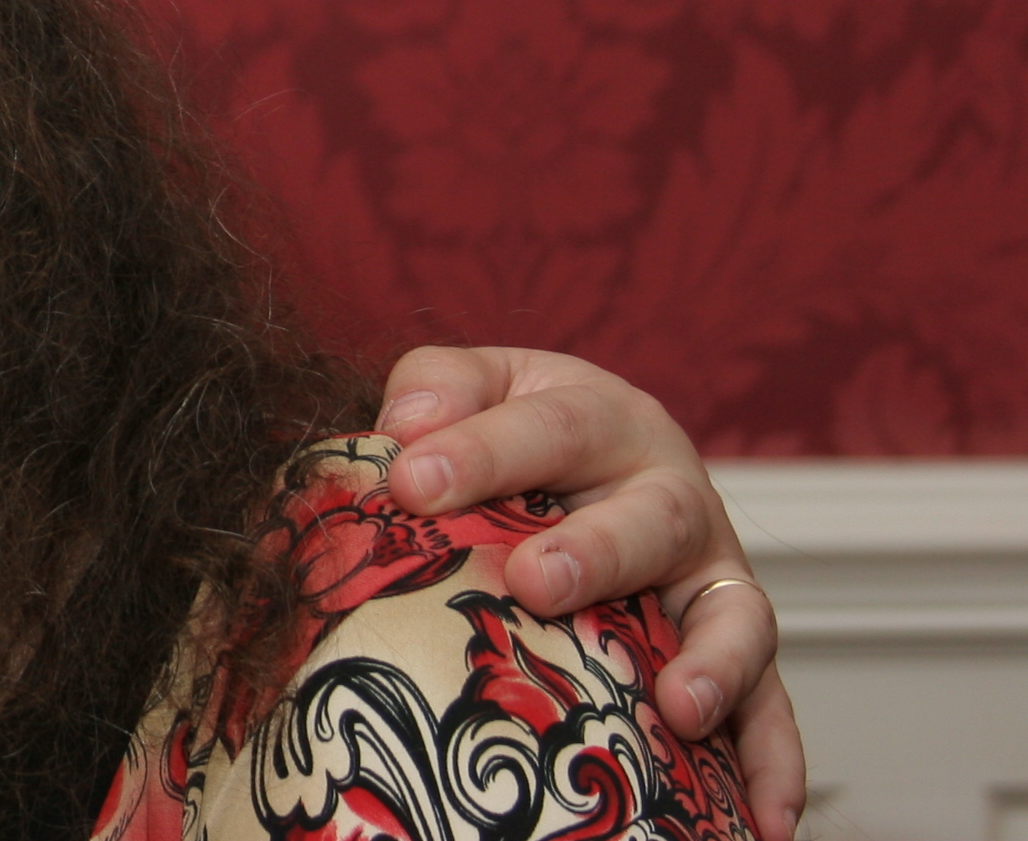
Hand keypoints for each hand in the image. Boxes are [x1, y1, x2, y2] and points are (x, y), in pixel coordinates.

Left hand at [376, 345, 804, 840]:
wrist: (586, 451)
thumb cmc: (519, 427)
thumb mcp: (477, 385)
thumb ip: (438, 387)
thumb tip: (409, 428)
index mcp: (606, 420)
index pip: (550, 426)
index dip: (481, 451)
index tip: (412, 481)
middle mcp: (674, 496)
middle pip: (651, 520)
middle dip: (597, 552)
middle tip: (535, 580)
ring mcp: (710, 577)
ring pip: (734, 615)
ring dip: (715, 663)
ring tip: (679, 706)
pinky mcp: (731, 648)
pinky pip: (771, 708)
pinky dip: (774, 760)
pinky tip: (762, 817)